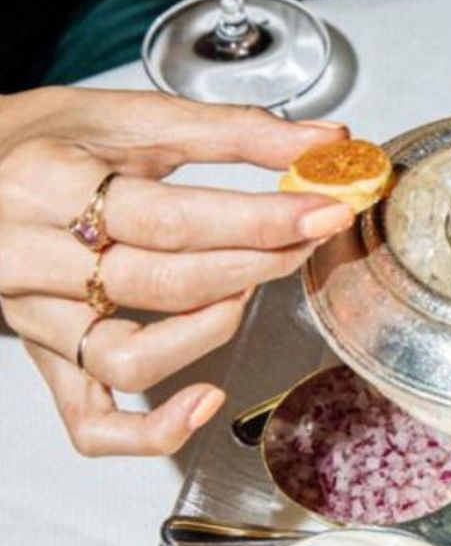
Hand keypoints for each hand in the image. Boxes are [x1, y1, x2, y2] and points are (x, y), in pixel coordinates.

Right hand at [0, 89, 351, 456]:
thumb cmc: (48, 135)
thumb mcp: (135, 114)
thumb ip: (233, 131)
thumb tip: (323, 142)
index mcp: (51, 183)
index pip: (175, 220)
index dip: (261, 222)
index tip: (322, 211)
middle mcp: (32, 256)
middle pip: (164, 284)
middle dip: (255, 264)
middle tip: (306, 238)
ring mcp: (33, 315)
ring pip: (130, 356)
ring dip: (212, 329)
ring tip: (248, 287)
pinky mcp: (42, 353)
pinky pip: (89, 420)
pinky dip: (148, 431)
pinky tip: (203, 403)